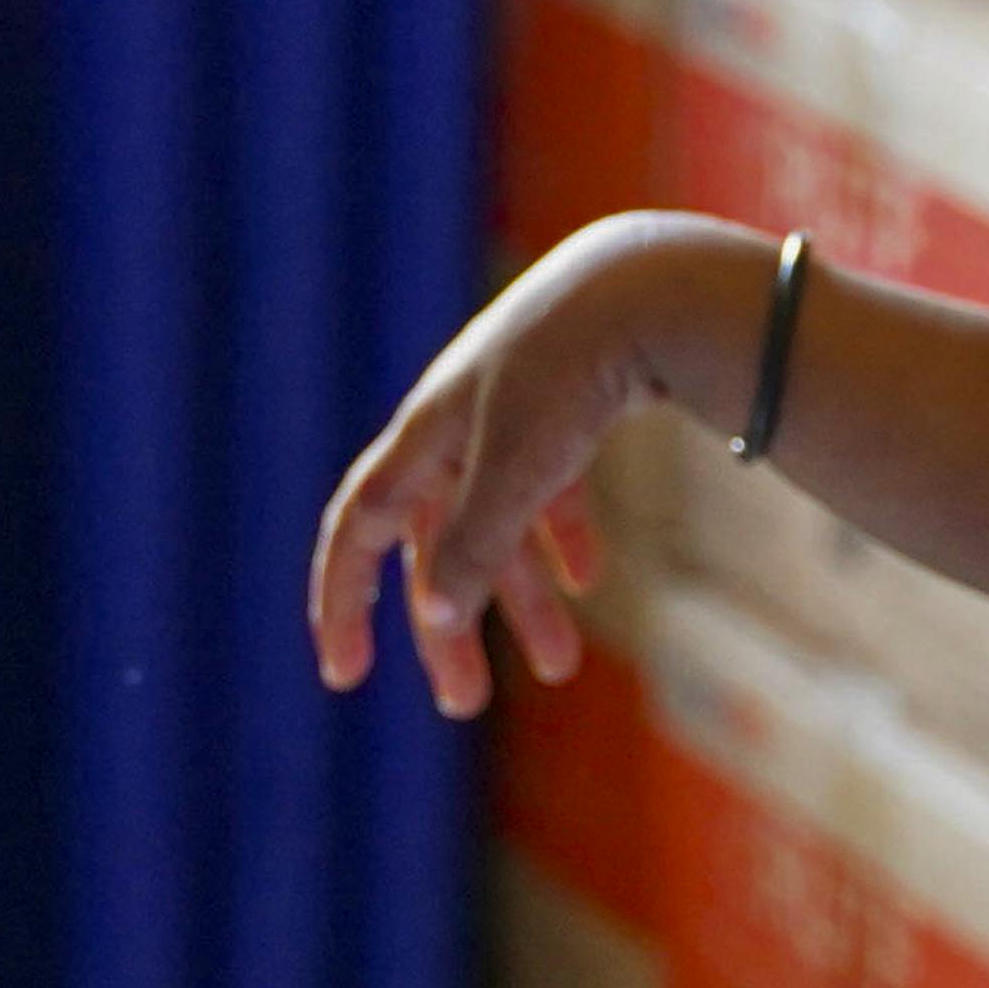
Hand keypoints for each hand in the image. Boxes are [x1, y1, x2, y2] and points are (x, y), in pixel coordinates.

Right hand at [308, 215, 756, 717]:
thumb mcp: (517, 464)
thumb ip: (476, 543)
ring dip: (522, 599)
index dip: (340, 600)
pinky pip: (547, 487)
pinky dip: (559, 538)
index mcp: (423, 436)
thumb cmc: (572, 369)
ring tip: (560, 669)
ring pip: (499, 525)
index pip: (359, 529)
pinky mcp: (565, 404)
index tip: (343, 673)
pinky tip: (589, 580)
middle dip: (447, 628)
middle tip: (462, 706)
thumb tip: (435, 621)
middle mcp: (454, 426)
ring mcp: (509, 413)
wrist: (648, 281)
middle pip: (435, 547)